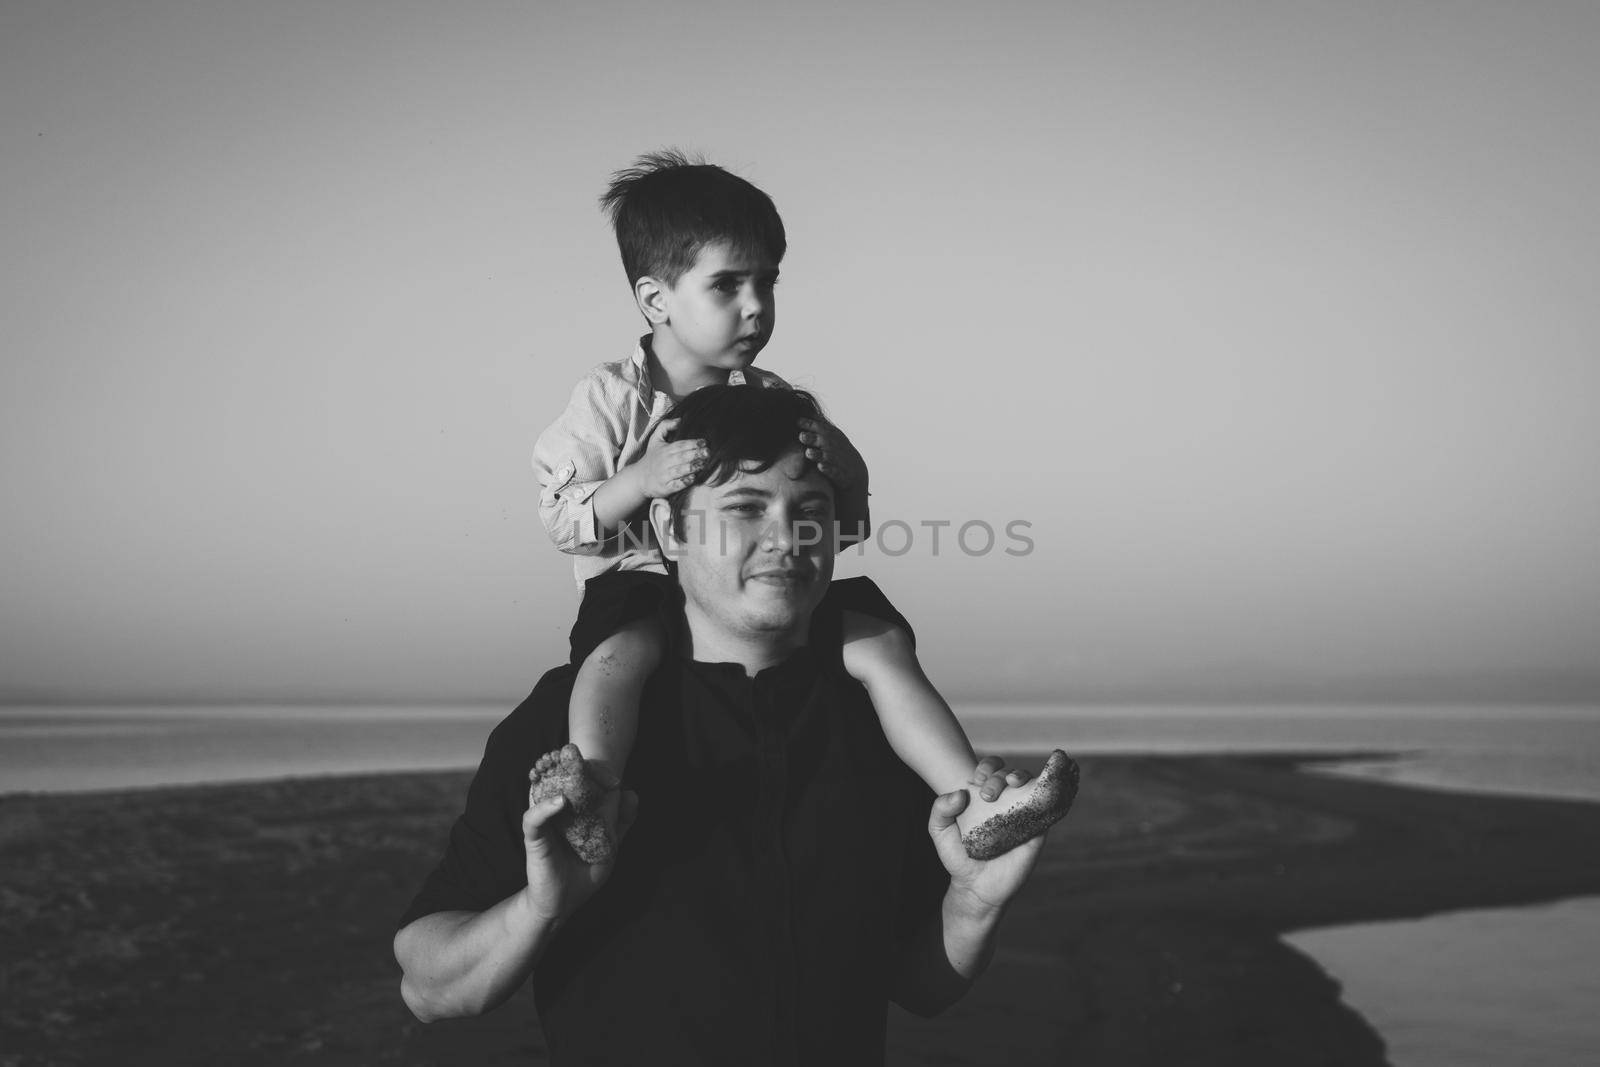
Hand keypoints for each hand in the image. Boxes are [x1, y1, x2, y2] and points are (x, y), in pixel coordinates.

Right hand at [522, 776, 638, 924]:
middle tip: (594, 766)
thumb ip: (621, 822)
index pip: (586, 783)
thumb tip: (631, 792)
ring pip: (547, 792)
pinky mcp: (534, 837)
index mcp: (578, 811)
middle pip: (566, 781)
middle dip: (581, 770)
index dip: (600, 775)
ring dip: (559, 778)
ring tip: (573, 768)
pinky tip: (561, 802)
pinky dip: (545, 808)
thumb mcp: (611, 847)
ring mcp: (546, 823)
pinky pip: (535, 818)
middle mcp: (560, 812)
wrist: (561, 903)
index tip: (615, 779)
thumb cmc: (585, 874)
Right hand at [635, 418, 706, 497]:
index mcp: (664, 450)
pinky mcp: (665, 487)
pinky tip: (693, 478)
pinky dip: (684, 481)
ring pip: (680, 470)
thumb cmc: (652, 457)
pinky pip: (676, 484)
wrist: (639, 478)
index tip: (704, 442)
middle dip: (695, 454)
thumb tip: (680, 420)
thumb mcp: (655, 439)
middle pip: (682, 457)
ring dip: (692, 467)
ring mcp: (665, 475)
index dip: (692, 443)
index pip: (680, 445)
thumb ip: (665, 426)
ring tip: (703, 464)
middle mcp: (664, 462)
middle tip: (708, 452)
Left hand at [797, 418, 866, 489]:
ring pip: (826, 456)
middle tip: (801, 436)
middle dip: (812, 438)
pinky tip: (821, 467)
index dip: (809, 424)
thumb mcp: (831, 435)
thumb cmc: (837, 450)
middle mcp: (833, 446)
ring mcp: (837, 460)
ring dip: (818, 454)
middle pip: (823, 440)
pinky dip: (827, 469)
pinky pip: (833, 471)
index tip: (797, 421)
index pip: (820, 427)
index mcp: (831, 435)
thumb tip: (802, 413)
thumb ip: (817, 425)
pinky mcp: (839, 473)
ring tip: (809, 452)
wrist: (855, 471)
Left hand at [927, 758, 1045, 915]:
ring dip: (1022, 776)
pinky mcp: (1038, 827)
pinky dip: (1048, 790)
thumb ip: (940, 809)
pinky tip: (1042, 785)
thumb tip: (959, 793)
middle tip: (987, 794)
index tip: (976, 779)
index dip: (987, 767)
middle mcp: (1006, 801)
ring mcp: (1023, 812)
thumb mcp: (940, 830)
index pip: (991, 769)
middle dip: (999, 775)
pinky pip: (1047, 804)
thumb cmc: (958, 856)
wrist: (977, 887)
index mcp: (984, 796)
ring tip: (1012, 782)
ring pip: (1030, 783)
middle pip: (1010, 773)